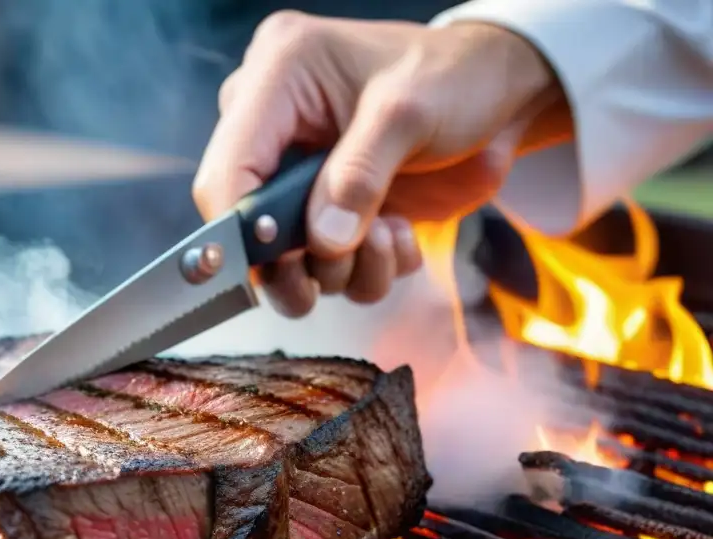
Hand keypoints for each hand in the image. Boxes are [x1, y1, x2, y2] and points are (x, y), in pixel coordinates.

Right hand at [193, 12, 570, 316]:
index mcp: (277, 77)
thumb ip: (360, 176)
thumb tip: (323, 242)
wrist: (503, 97)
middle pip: (247, 225)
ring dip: (344, 269)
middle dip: (298, 260)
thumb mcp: (408, 112)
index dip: (241, 228)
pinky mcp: (331, 211)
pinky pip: (330, 265)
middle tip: (339, 266)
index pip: (227, 169)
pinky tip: (400, 233)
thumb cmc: (456, 77)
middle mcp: (277, 129)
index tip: (281, 261)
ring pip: (290, 259)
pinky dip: (368, 268)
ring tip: (391, 235)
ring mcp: (303, 176)